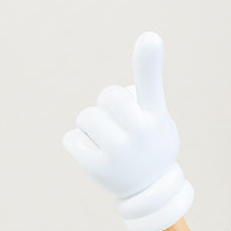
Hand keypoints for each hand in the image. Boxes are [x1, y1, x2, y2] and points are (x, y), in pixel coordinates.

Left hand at [63, 32, 193, 230]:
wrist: (150, 192)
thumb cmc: (151, 146)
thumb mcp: (158, 119)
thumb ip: (147, 91)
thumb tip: (147, 45)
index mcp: (155, 117)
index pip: (150, 84)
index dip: (148, 60)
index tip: (150, 38)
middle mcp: (138, 133)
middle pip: (107, 97)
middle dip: (108, 108)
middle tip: (120, 128)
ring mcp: (118, 152)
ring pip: (86, 117)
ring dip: (91, 126)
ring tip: (107, 142)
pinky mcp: (96, 168)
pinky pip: (72, 139)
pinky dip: (79, 144)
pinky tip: (94, 154)